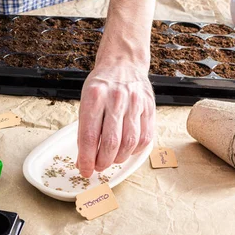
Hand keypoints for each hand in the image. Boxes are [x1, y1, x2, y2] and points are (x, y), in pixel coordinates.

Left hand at [75, 0, 156, 176]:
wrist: (123, 63)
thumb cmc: (101, 85)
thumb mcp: (86, 99)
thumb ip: (86, 127)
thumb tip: (84, 159)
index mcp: (94, 96)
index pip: (89, 134)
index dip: (86, 157)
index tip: (84, 170)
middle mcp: (116, 99)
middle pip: (110, 141)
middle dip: (102, 161)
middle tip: (97, 167)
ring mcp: (135, 103)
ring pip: (129, 142)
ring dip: (118, 158)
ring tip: (110, 160)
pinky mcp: (149, 108)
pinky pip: (145, 137)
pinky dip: (135, 150)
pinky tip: (126, 151)